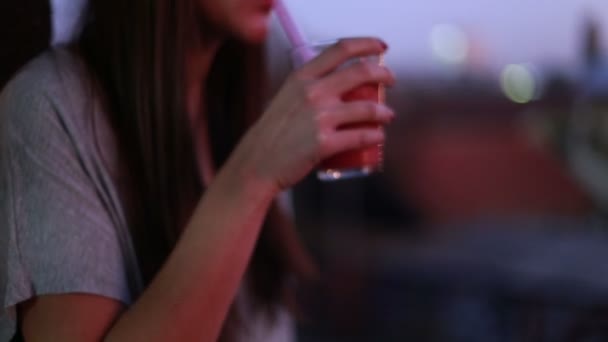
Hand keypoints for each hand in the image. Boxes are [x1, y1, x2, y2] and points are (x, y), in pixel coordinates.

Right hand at [235, 37, 395, 190]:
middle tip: (391, 80)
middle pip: (361, 73)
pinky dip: (376, 136)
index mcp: (301, 77)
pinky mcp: (325, 144)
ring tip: (387, 115)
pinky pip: (361, 136)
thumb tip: (335, 85)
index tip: (380, 47)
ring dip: (384, 111)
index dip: (366, 44)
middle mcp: (312, 93)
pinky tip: (379, 136)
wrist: (257, 163)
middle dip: (384, 74)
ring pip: (367, 108)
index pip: (341, 49)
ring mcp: (319, 118)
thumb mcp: (285, 98)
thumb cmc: (271, 134)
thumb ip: (307, 88)